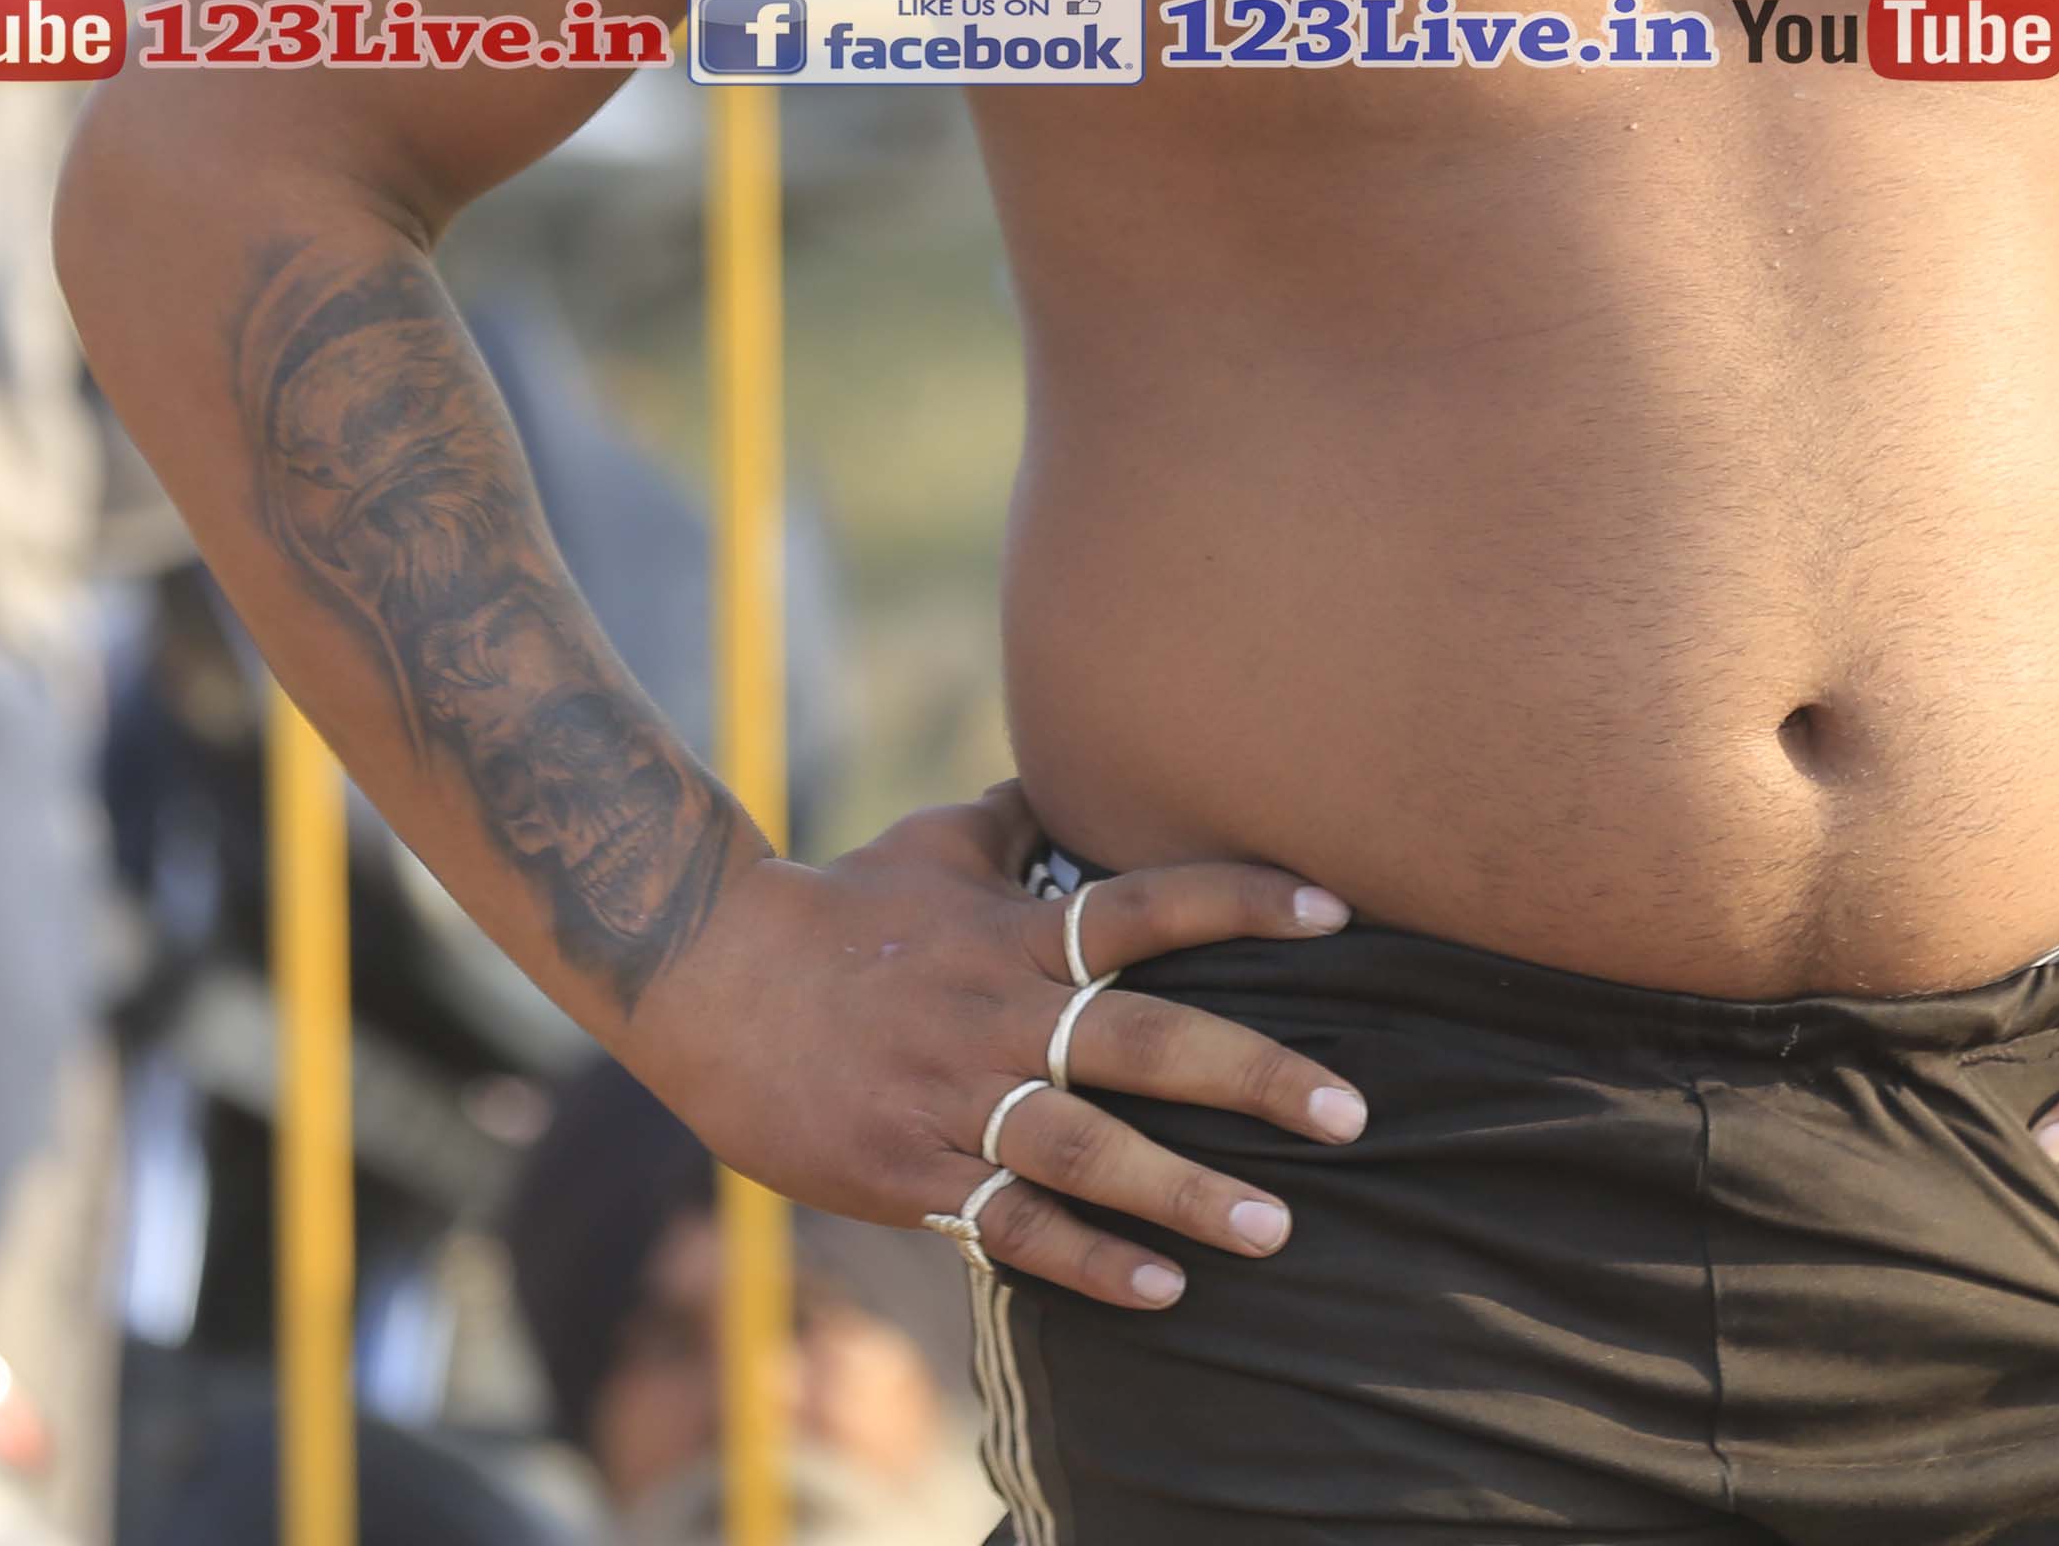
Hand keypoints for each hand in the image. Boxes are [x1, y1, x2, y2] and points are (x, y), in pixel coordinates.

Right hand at [623, 783, 1365, 1313]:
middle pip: (1147, 1042)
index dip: (1242, 903)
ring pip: (1088, 1150)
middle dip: (1255, 1078)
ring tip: (1277, 1228)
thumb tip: (1077, 769)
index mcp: (1015, 936)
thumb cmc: (836, 908)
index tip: (1338, 912)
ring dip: (1186, 1192)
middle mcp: (1000, 1017)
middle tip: (1351, 1112)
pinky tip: (1160, 1289)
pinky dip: (1085, 1259)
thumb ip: (1020, 821)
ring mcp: (954, 1100)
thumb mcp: (934, 844)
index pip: (1148, 909)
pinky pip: (1010, 1223)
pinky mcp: (909, 1173)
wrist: (706, 979)